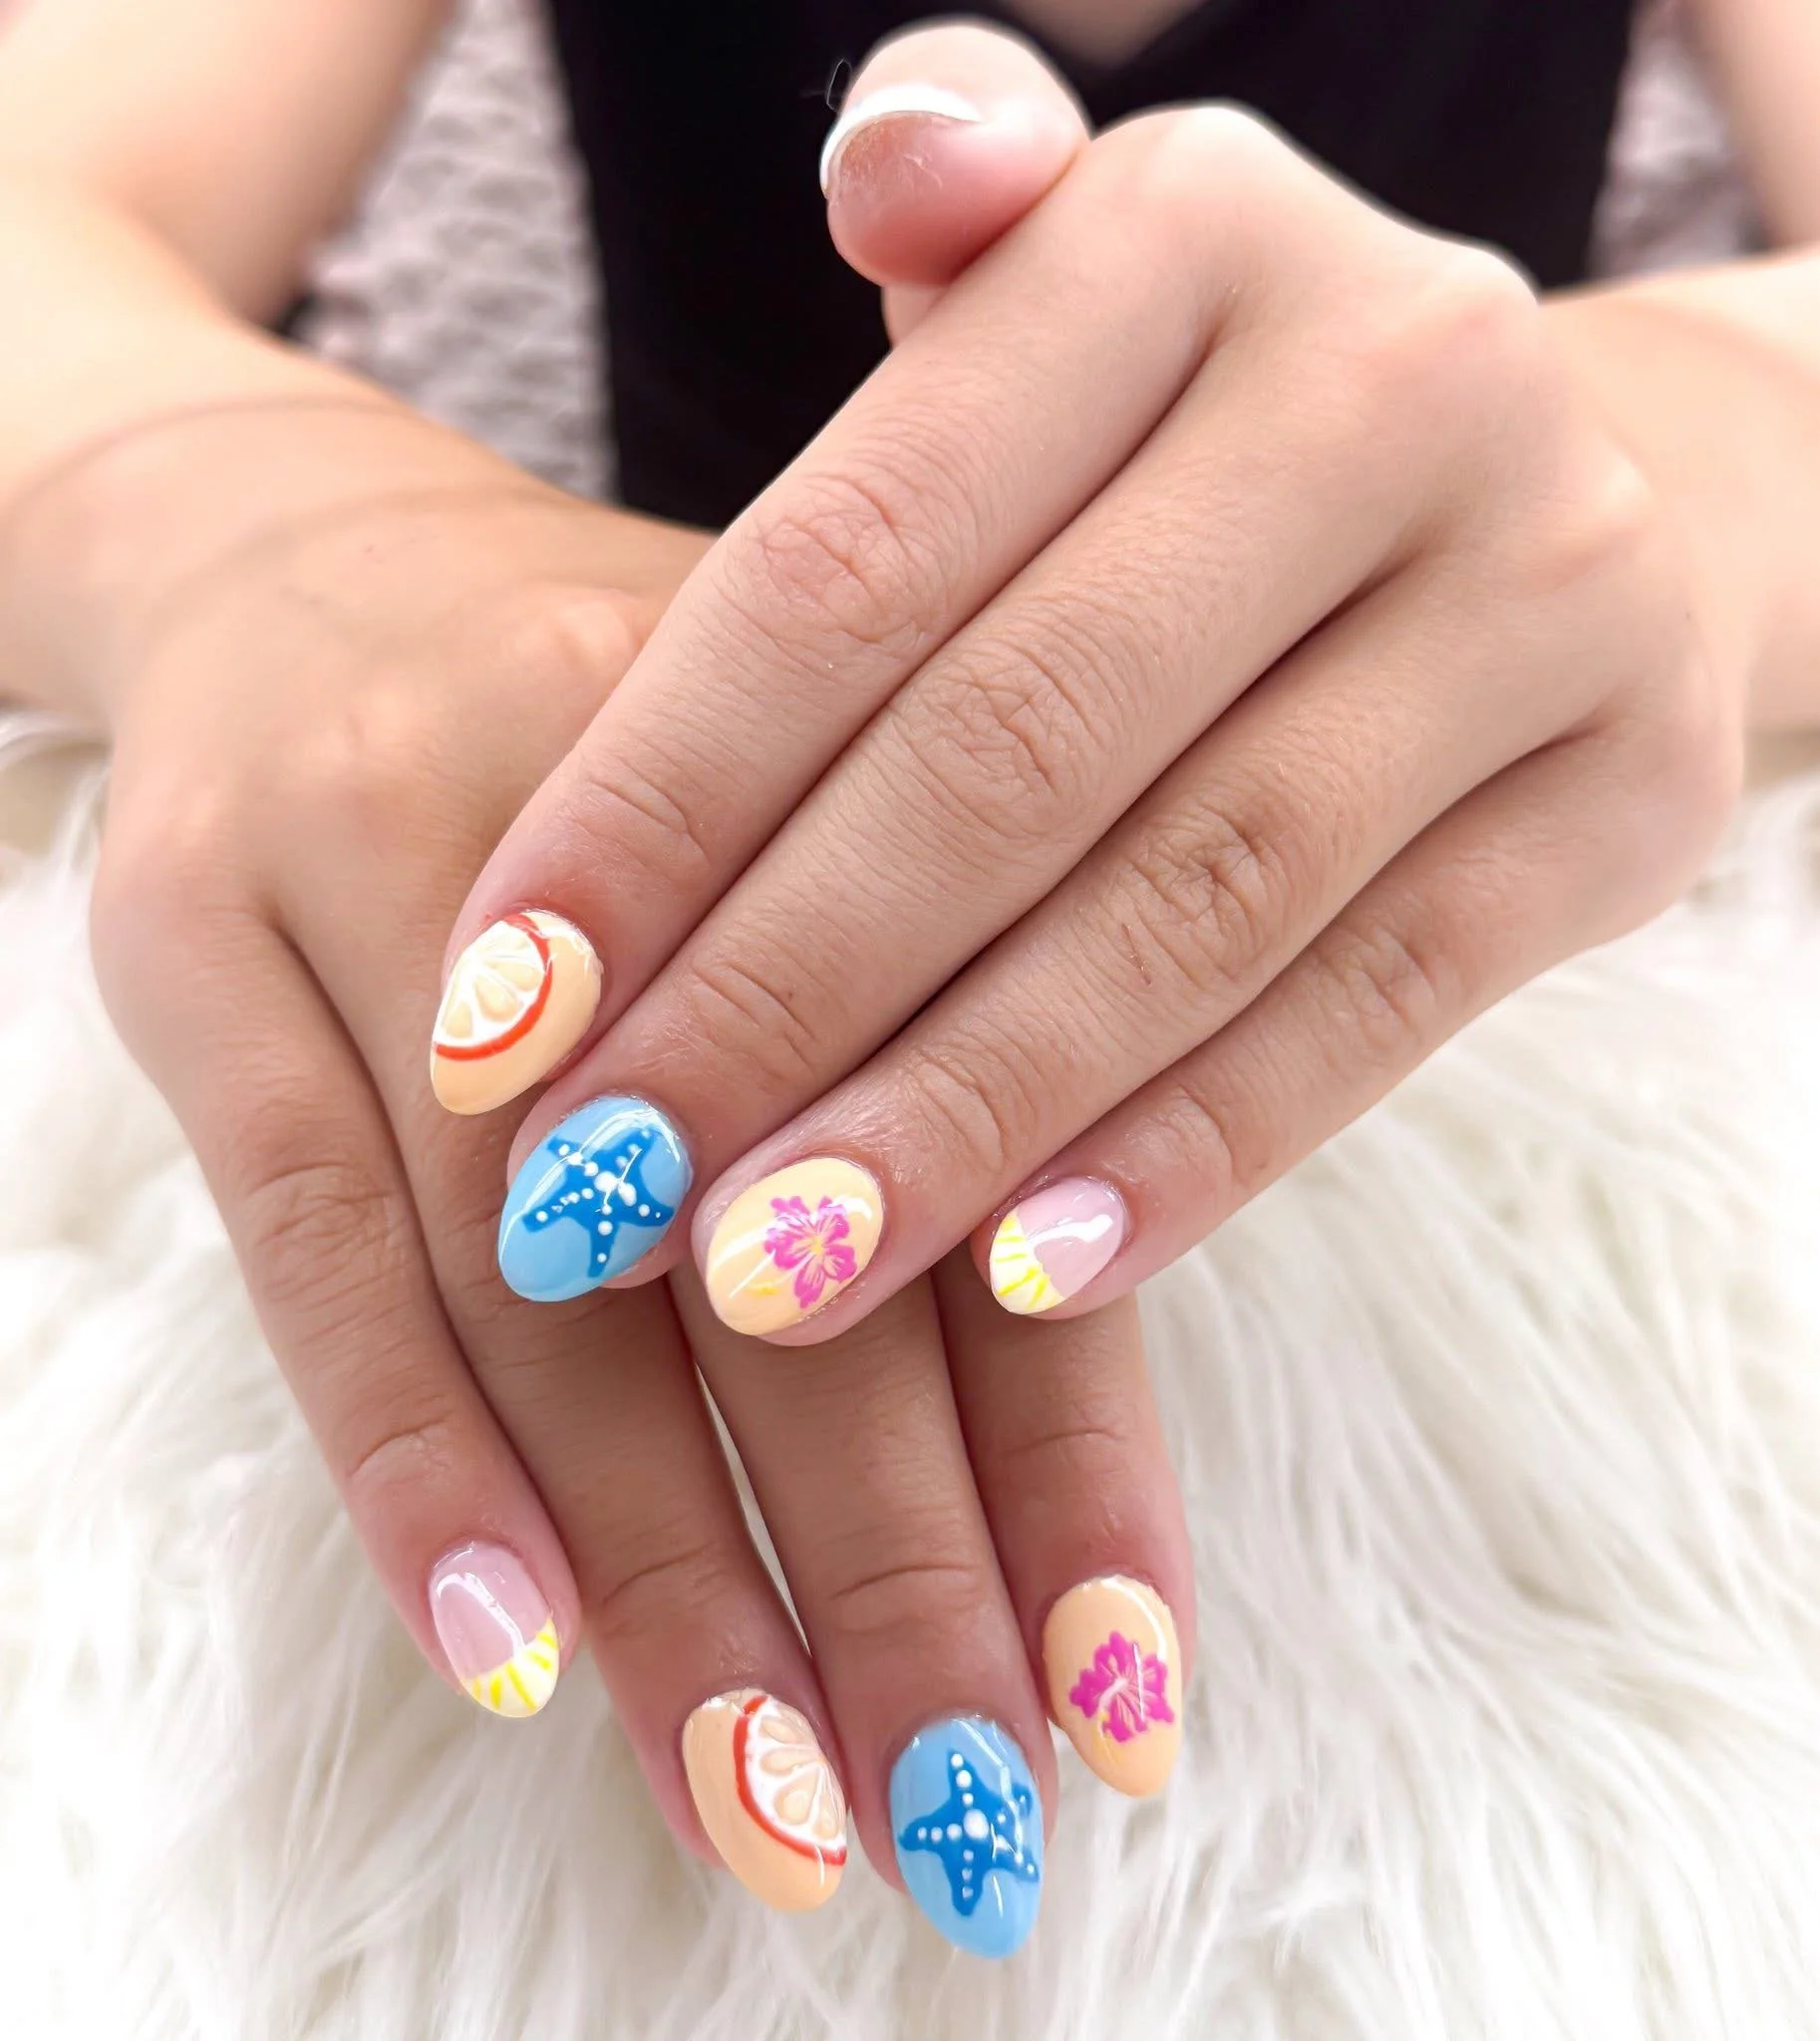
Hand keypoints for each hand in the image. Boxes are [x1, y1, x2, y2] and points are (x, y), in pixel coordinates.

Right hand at [70, 381, 1189, 1958]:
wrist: (299, 545)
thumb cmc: (621, 743)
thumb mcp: (813, 834)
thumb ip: (940, 1076)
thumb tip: (1069, 1457)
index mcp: (865, 788)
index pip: (992, 1179)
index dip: (1074, 1452)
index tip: (1131, 1697)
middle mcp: (663, 835)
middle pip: (792, 1256)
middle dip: (895, 1567)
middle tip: (970, 1821)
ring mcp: (410, 871)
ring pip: (549, 1284)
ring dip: (670, 1572)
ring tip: (771, 1807)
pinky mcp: (208, 931)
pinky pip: (304, 1231)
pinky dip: (409, 1458)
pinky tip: (509, 1657)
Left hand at [444, 23, 1737, 1350]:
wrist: (1534, 504)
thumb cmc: (1195, 445)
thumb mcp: (1065, 314)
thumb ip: (950, 245)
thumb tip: (889, 178)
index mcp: (1186, 232)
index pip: (852, 560)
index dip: (654, 806)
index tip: (495, 1023)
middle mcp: (1395, 375)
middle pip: (1016, 747)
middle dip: (778, 997)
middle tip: (601, 1194)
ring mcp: (1550, 583)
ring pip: (1198, 897)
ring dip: (961, 1112)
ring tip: (772, 1274)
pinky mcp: (1635, 784)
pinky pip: (1389, 1002)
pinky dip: (1194, 1149)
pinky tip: (1022, 1278)